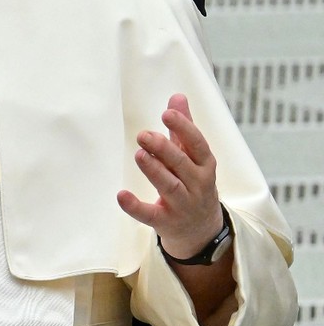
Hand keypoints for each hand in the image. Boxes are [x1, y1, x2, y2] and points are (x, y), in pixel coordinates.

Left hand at [117, 94, 224, 258]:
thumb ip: (183, 128)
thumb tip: (177, 96)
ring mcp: (183, 204)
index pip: (196, 144)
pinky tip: (121, 195)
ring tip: (139, 155)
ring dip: (154, 171)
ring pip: (169, 186)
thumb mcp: (193, 157)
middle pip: (181, 164)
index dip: (184, 128)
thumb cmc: (193, 183)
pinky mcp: (166, 221)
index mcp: (205, 164)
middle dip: (164, 148)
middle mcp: (197, 184)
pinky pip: (150, 214)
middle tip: (144, 134)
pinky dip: (135, 206)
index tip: (167, 114)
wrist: (201, 229)